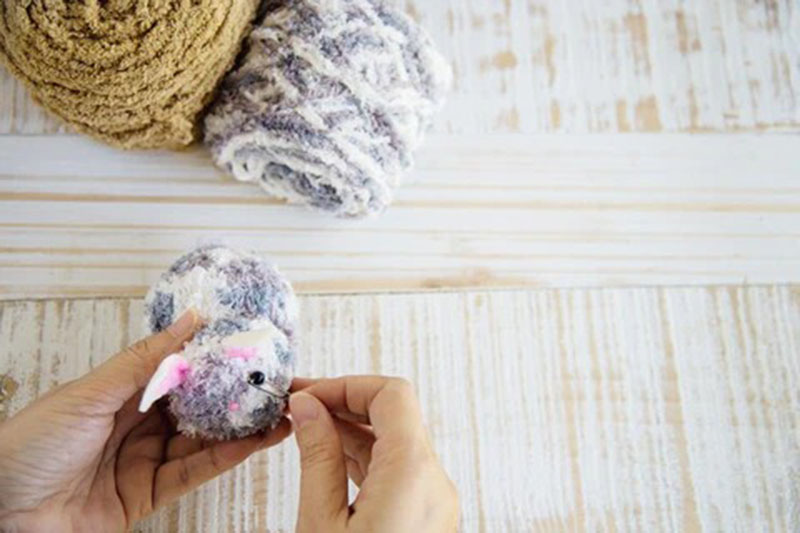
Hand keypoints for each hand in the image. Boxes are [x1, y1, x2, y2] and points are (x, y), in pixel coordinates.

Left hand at [0, 310, 291, 532]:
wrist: (0, 516)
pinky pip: (193, 473)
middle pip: (195, 406)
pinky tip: (251, 441)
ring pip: (202, 440)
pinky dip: (224, 458)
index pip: (176, 371)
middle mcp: (134, 425)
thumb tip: (190, 320)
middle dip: (234, 394)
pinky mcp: (146, 495)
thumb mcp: (90, 393)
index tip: (246, 345)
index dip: (211, 359)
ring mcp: (142, 461)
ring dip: (240, 427)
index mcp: (118, 394)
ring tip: (277, 410)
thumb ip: (145, 361)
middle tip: (273, 379)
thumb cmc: (27, 447)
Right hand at [290, 376, 458, 532]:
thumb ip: (318, 458)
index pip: (390, 394)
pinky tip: (329, 459)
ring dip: (351, 430)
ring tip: (307, 431)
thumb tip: (308, 408)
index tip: (307, 395)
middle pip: (394, 413)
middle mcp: (434, 483)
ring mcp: (434, 501)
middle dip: (344, 403)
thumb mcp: (322, 523)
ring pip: (395, 442)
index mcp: (412, 474)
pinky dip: (364, 457)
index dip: (345, 386)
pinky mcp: (426, 517)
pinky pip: (398, 471)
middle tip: (300, 406)